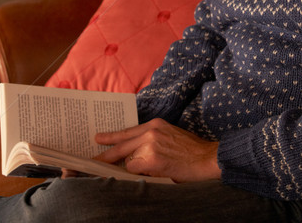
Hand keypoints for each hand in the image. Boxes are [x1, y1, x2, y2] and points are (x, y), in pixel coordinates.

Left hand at [94, 118, 220, 182]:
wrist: (208, 158)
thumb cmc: (191, 150)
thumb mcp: (170, 136)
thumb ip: (151, 140)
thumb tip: (133, 154)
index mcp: (155, 124)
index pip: (127, 132)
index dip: (112, 138)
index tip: (99, 139)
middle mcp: (151, 131)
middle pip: (121, 144)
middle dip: (106, 154)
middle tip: (93, 161)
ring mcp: (150, 145)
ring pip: (128, 159)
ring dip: (127, 169)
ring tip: (121, 174)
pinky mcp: (153, 160)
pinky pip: (137, 170)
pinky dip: (137, 175)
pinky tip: (141, 178)